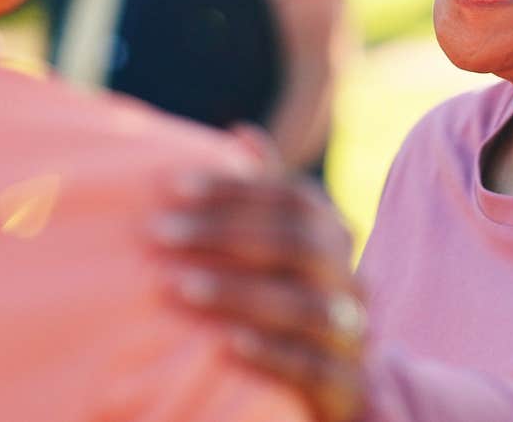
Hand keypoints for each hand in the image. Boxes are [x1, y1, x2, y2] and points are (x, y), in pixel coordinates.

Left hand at [150, 173, 366, 421]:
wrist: (338, 378)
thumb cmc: (295, 294)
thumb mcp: (284, 242)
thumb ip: (267, 191)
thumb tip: (243, 131)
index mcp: (334, 233)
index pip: (292, 197)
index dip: (234, 188)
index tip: (172, 185)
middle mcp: (349, 273)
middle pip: (298, 243)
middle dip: (227, 233)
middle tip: (160, 232)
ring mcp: (352, 327)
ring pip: (306, 303)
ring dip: (239, 292)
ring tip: (179, 287)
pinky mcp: (347, 381)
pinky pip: (313, 365)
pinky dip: (272, 353)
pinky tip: (225, 345)